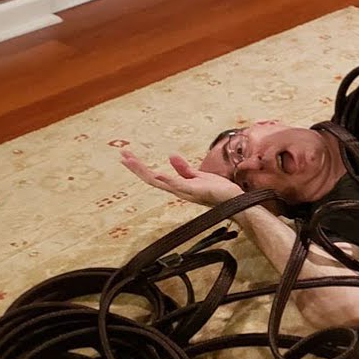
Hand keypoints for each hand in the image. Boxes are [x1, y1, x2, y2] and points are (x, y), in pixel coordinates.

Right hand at [120, 150, 242, 205]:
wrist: (235, 202)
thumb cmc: (218, 190)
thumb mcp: (199, 176)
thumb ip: (184, 169)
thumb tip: (170, 156)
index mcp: (178, 185)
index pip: (154, 176)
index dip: (140, 168)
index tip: (126, 157)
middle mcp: (178, 190)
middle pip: (152, 179)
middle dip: (136, 168)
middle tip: (122, 156)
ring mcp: (186, 191)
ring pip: (160, 182)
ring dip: (144, 171)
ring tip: (131, 161)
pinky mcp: (197, 191)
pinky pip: (180, 186)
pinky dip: (169, 181)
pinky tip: (158, 175)